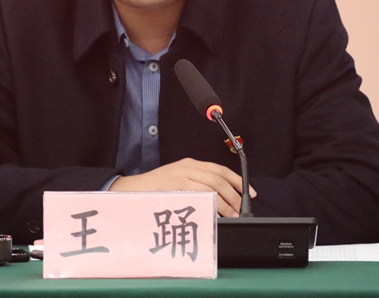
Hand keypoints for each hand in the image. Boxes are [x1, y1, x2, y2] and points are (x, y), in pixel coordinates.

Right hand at [108, 158, 256, 216]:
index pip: (220, 170)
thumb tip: (219, 200)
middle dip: (234, 195)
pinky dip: (211, 205)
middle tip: (241, 208)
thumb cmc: (153, 190)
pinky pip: (199, 195)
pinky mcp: (175, 186)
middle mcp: (188, 167)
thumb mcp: (177, 181)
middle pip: (219, 179)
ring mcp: (181, 176)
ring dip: (226, 203)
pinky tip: (215, 214)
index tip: (249, 192)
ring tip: (232, 214)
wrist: (130, 191)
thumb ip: (196, 185)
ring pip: (213, 187)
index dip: (238, 181)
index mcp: (190, 164)